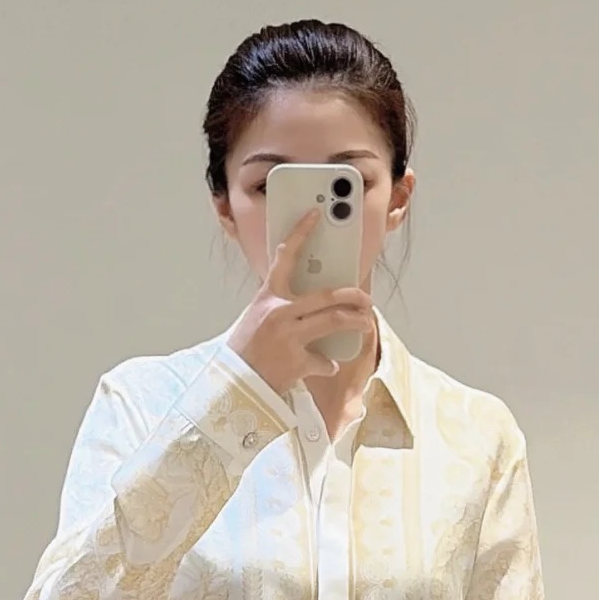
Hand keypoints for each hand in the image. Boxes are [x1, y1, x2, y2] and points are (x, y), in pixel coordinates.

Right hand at [224, 204, 373, 393]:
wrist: (232, 384)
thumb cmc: (245, 350)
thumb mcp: (257, 319)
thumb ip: (282, 307)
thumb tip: (313, 304)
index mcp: (267, 297)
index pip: (285, 257)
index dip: (301, 232)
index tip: (316, 215)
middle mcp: (279, 313)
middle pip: (327, 295)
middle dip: (353, 295)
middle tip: (365, 299)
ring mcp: (289, 337)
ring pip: (334, 321)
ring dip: (356, 322)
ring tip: (365, 324)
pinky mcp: (297, 362)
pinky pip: (324, 360)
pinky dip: (328, 363)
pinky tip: (330, 364)